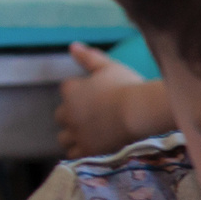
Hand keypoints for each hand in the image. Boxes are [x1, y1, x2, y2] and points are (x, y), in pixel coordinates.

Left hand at [56, 43, 169, 157]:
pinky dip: (79, 151)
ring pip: (64, 137)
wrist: (139, 112)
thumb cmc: (126, 86)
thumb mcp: (109, 67)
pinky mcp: (87, 149)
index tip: (97, 94)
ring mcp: (76, 133)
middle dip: (72, 115)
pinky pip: (74, 153)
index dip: (81, 91)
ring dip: (73, 135)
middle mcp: (68, 113)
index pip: (67, 90)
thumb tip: (72, 46)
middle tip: (93, 116)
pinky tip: (91, 148)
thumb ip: (88, 57)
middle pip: (61, 115)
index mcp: (71, 91)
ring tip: (90, 134)